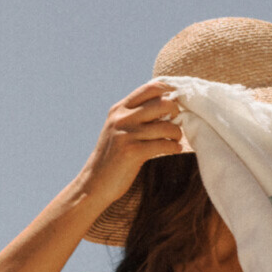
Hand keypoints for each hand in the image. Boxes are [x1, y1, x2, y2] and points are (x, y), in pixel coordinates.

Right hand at [79, 81, 185, 206]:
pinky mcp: (132, 152)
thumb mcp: (118, 129)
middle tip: (177, 121)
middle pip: (162, 103)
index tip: (177, 100)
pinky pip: (163, 144)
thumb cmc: (112, 157)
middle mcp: (122, 118)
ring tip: (175, 139)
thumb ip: (135, 115)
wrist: (94, 184)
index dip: (169, 90)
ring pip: (166, 126)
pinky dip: (174, 147)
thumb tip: (166, 104)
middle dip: (176, 111)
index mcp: (119, 109)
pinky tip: (174, 150)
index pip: (150, 88)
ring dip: (177, 133)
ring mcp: (126, 134)